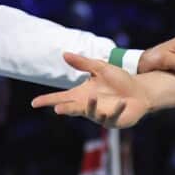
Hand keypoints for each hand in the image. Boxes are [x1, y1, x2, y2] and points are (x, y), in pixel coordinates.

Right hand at [31, 53, 150, 127]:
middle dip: (66, 109)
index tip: (34, 103)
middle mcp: (88, 106)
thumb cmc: (119, 80)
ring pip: (91, 113)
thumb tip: (64, 54)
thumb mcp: (101, 68)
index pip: (61, 97)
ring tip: (92, 97)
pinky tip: (121, 102)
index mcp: (82, 94)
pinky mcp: (114, 121)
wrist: (139, 91)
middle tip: (58, 109)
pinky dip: (116, 109)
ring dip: (92, 106)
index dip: (48, 100)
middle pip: (72, 109)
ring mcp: (100, 115)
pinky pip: (112, 116)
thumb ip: (83, 63)